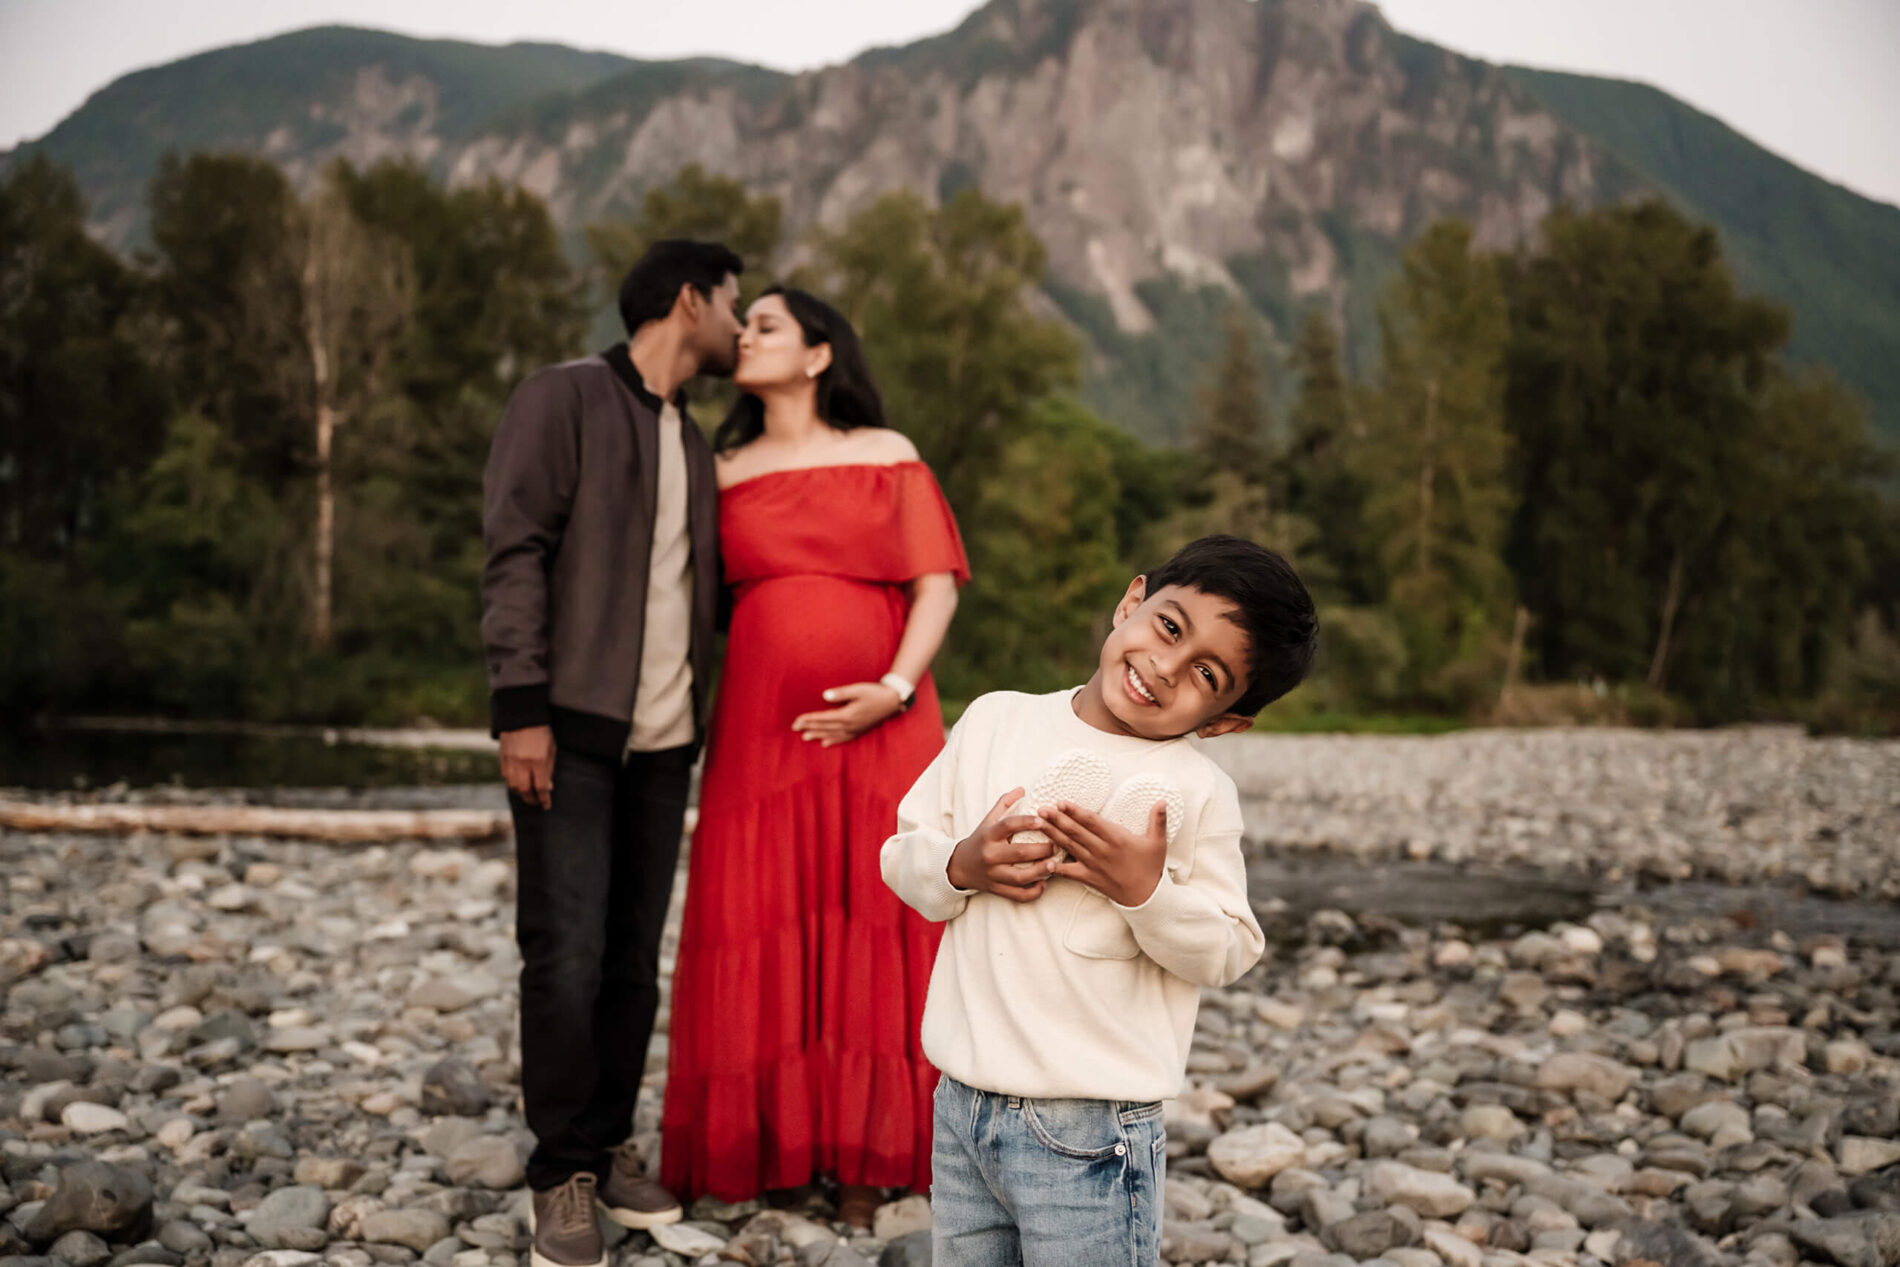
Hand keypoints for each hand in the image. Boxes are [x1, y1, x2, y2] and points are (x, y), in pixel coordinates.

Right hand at [499, 725, 555, 808]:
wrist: (521, 715)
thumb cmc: (541, 731)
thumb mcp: (551, 748)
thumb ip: (549, 769)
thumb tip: (548, 787)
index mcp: (538, 760)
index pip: (541, 787)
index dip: (544, 799)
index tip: (547, 806)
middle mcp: (523, 763)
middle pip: (524, 790)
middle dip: (531, 799)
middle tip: (536, 802)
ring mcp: (510, 761)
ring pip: (513, 786)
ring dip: (521, 793)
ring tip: (528, 794)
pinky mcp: (502, 758)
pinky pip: (506, 776)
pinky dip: (512, 783)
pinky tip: (518, 783)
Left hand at [791, 681, 903, 746]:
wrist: (892, 701)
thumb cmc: (874, 692)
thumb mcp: (858, 689)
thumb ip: (841, 693)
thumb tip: (825, 696)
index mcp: (847, 715)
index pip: (823, 718)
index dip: (809, 719)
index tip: (797, 720)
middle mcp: (849, 726)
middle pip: (825, 727)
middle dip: (809, 727)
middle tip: (795, 728)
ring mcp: (855, 730)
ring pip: (832, 734)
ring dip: (818, 735)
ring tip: (805, 737)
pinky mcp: (859, 731)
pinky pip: (843, 739)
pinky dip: (833, 741)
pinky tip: (825, 743)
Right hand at [945, 788, 1058, 902]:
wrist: (958, 867)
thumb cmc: (979, 840)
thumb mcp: (988, 820)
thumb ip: (1004, 804)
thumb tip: (1022, 788)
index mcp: (989, 835)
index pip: (1008, 826)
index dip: (1026, 822)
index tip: (1042, 820)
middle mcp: (990, 855)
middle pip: (1019, 853)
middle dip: (1042, 849)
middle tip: (1057, 844)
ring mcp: (993, 874)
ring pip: (1020, 877)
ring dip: (1040, 871)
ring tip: (1054, 864)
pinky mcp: (996, 889)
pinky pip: (1017, 895)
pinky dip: (1032, 892)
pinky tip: (1043, 884)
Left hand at [1042, 800, 1167, 907]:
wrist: (1146, 897)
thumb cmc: (1151, 868)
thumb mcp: (1158, 842)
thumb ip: (1158, 820)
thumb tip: (1163, 800)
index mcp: (1116, 838)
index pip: (1092, 821)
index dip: (1075, 811)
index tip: (1061, 802)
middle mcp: (1102, 850)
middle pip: (1076, 832)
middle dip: (1057, 819)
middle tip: (1041, 808)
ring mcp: (1093, 865)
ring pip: (1069, 847)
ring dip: (1053, 835)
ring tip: (1039, 824)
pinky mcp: (1089, 878)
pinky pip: (1069, 872)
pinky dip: (1056, 867)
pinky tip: (1043, 861)